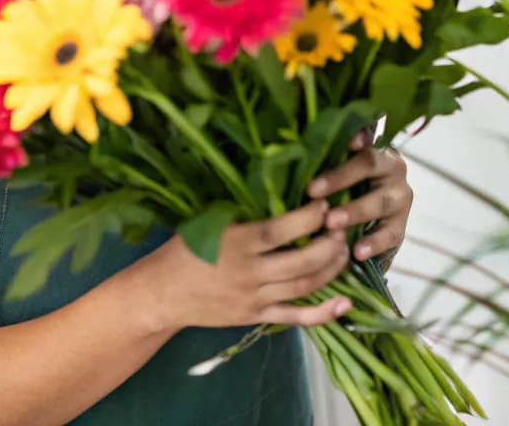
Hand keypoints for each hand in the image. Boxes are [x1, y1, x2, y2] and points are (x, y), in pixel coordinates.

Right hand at [146, 200, 351, 332]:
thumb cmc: (185, 249)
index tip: (324, 206)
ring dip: (331, 268)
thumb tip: (275, 191)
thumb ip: (239, 213)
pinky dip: (324, 313)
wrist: (164, 293)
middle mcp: (250, 271)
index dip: (309, 218)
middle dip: (329, 244)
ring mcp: (256, 297)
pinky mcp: (257, 317)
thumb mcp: (208, 222)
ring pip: (305, 286)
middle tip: (341, 228)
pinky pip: (296, 317)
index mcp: (237, 242)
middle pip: (302, 260)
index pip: (281, 230)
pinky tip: (345, 303)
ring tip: (342, 252)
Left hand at [307, 131, 411, 264]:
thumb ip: (321, 160)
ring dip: (355, 212)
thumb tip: (286, 152)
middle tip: (312, 191)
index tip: (343, 141)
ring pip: (380, 201)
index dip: (355, 136)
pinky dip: (374, 243)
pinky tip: (357, 251)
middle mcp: (391, 168)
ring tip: (331, 223)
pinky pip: (390, 234)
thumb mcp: (333, 170)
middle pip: (369, 164)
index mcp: (373, 147)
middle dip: (340, 178)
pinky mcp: (400, 227)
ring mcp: (399, 198)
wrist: (366, 224)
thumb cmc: (340, 188)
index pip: (364, 135)